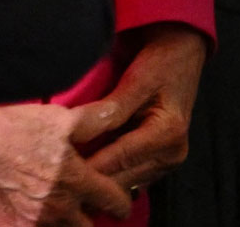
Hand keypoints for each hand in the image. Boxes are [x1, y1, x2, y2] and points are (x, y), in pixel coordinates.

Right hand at [0, 104, 133, 226]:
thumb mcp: (60, 118)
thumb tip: (120, 113)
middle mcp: (58, 209)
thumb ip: (96, 120)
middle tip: (78, 204)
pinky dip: (30, 226)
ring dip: (60, 224)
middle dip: (87, 217)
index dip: (119, 202)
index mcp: (76, 182)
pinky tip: (27, 214)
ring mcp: (31, 224)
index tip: (114, 200)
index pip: (117, 205)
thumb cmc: (15, 124)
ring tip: (52, 209)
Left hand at [71, 25, 207, 200]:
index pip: (121, 157)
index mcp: (168, 133)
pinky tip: (87, 171)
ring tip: (68, 175)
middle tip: (58, 175)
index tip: (60, 170)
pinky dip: (109, 175)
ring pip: (125, 184)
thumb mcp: (136, 80)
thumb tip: (81, 131)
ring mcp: (167, 161)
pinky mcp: (159, 162)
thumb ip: (111, 109)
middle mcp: (172, 154)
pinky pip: (130, 178)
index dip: (89, 166)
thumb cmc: (160, 62)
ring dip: (99, 181)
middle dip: (91, 179)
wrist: (181, 55)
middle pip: (124, 179)